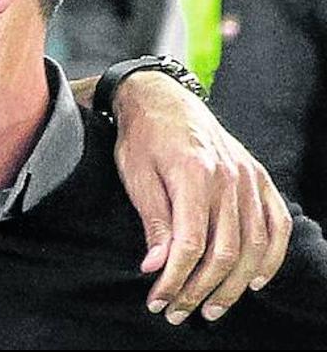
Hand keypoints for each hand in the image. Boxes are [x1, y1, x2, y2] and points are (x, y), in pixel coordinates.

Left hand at [112, 71, 290, 324]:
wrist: (162, 99)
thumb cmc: (142, 138)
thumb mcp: (136, 176)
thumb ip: (152, 222)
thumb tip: (155, 268)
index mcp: (194, 175)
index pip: (191, 244)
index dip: (175, 280)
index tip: (157, 302)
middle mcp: (229, 178)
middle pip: (224, 252)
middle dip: (200, 290)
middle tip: (179, 313)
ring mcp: (249, 178)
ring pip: (252, 245)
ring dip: (234, 284)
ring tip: (212, 307)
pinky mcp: (258, 178)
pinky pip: (275, 224)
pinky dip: (271, 257)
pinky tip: (256, 280)